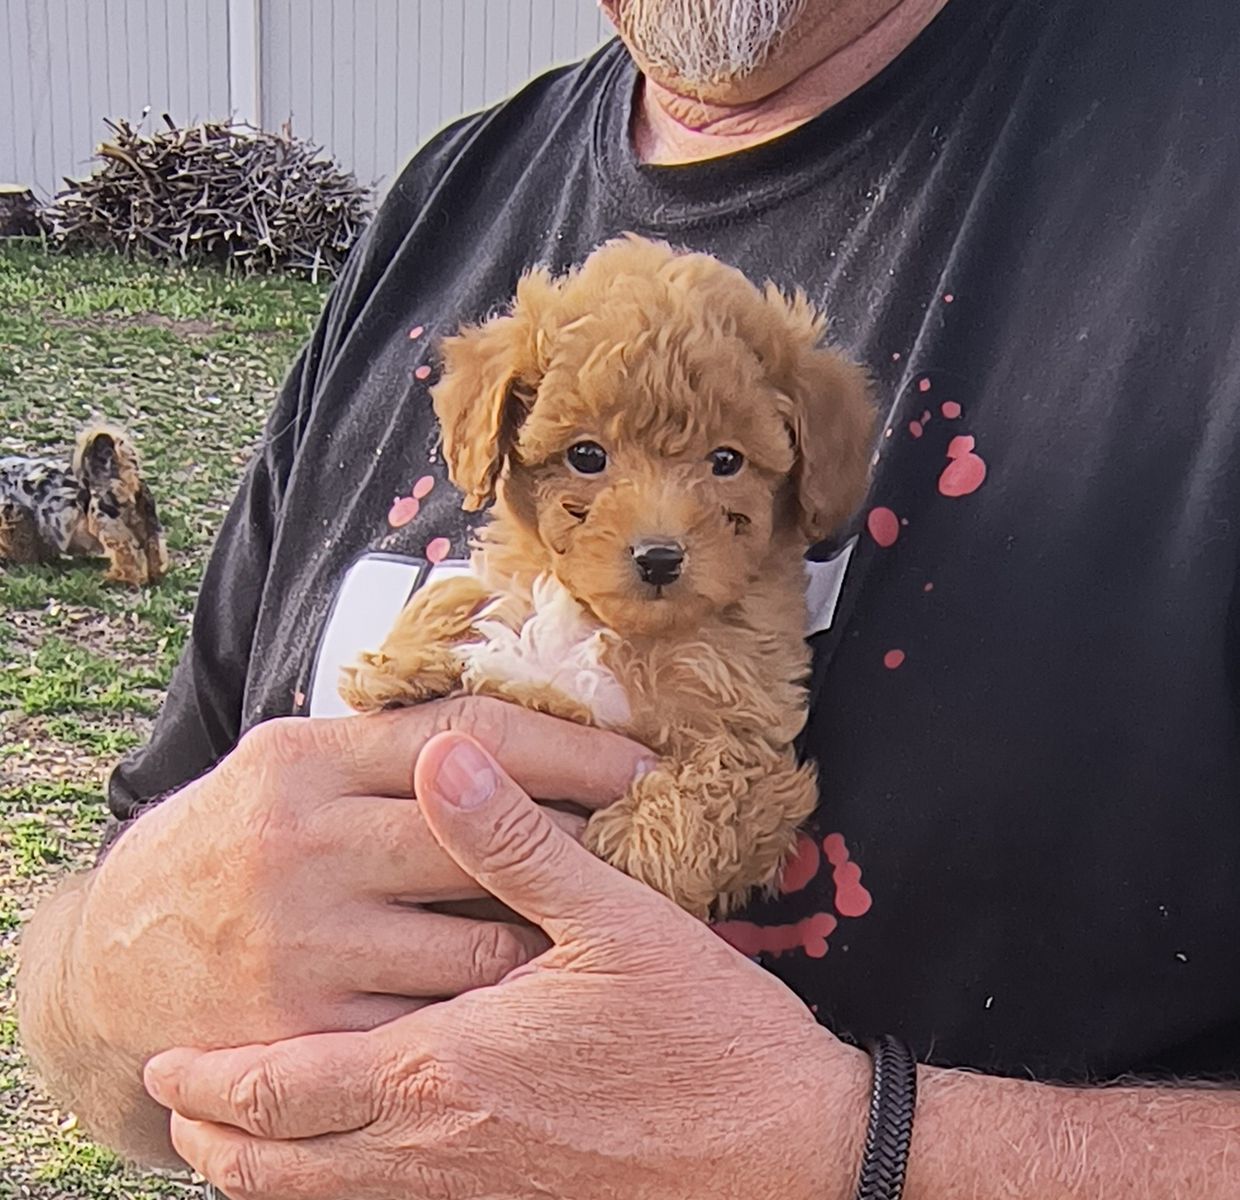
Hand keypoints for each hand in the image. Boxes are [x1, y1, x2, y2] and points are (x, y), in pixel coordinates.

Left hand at [144, 732, 870, 1199]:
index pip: (289, 1085)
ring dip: (267, 1178)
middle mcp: (441, 1149)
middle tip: (178, 1109)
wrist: (786, 1150)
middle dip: (221, 1139)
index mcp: (445, 1068)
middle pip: (287, 1166)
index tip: (167, 1061)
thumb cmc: (704, 1033)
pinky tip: (353, 1178)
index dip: (216, 1078)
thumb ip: (514, 842)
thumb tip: (441, 759)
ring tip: (232, 1153)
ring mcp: (479, 1195)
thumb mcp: (614, 919)